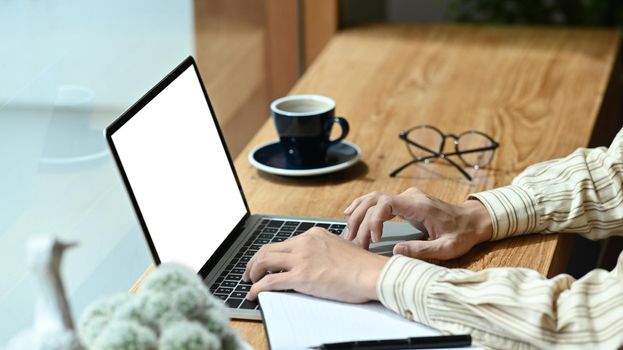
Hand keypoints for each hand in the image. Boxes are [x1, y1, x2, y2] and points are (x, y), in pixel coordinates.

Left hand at [242, 228, 387, 302]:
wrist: (372, 273)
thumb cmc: (363, 266)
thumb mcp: (339, 248)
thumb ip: (323, 251)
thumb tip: (315, 263)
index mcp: (314, 235)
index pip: (284, 242)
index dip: (271, 254)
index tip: (266, 262)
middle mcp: (304, 242)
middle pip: (268, 249)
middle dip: (255, 261)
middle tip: (250, 272)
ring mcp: (301, 258)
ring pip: (264, 261)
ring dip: (252, 272)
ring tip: (249, 282)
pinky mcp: (301, 276)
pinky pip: (270, 281)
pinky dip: (257, 287)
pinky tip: (253, 293)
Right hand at [343, 187, 492, 259]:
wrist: (473, 220)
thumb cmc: (462, 234)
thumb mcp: (446, 248)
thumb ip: (421, 250)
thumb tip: (395, 251)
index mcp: (419, 206)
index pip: (386, 204)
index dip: (375, 220)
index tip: (375, 239)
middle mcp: (410, 197)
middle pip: (375, 200)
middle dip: (360, 220)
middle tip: (353, 240)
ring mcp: (407, 197)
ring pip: (374, 198)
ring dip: (358, 213)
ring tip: (348, 231)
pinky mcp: (405, 202)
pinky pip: (378, 201)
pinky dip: (363, 207)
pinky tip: (351, 213)